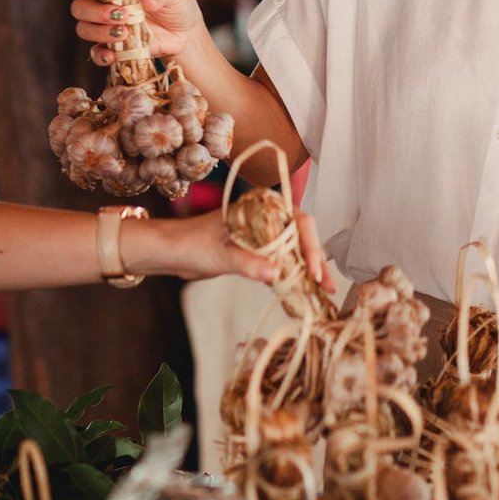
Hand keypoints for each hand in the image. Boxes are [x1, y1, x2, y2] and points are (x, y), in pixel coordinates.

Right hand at [66, 0, 206, 65]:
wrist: (185, 36)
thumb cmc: (177, 6)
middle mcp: (106, 2)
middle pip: (80, 6)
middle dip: (94, 11)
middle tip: (122, 15)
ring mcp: (106, 26)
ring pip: (84, 28)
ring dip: (100, 32)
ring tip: (125, 33)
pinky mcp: (113, 47)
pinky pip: (96, 53)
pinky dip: (101, 54)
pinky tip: (113, 56)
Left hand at [130, 209, 333, 291]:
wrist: (172, 253)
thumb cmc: (191, 243)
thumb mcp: (220, 254)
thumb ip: (247, 263)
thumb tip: (275, 274)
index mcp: (261, 208)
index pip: (298, 221)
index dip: (311, 245)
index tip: (314, 269)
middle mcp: (267, 219)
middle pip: (302, 237)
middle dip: (316, 261)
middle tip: (326, 286)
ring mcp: (264, 236)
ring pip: (295, 251)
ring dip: (309, 270)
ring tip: (323, 291)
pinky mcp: (258, 253)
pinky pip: (283, 262)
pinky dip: (294, 276)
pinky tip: (304, 290)